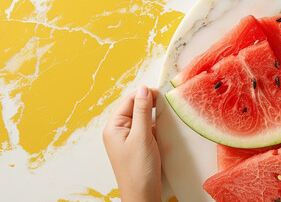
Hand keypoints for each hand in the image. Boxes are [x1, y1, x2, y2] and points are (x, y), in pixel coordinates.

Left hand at [103, 87, 161, 201]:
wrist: (142, 195)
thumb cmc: (138, 170)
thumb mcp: (142, 137)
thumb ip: (142, 111)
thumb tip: (143, 90)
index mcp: (113, 127)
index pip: (128, 101)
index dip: (143, 95)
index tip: (160, 94)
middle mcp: (119, 131)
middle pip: (135, 108)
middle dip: (149, 105)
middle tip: (165, 105)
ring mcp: (128, 139)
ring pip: (142, 119)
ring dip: (154, 117)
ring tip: (166, 117)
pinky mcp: (138, 146)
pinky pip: (147, 130)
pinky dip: (156, 128)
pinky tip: (164, 130)